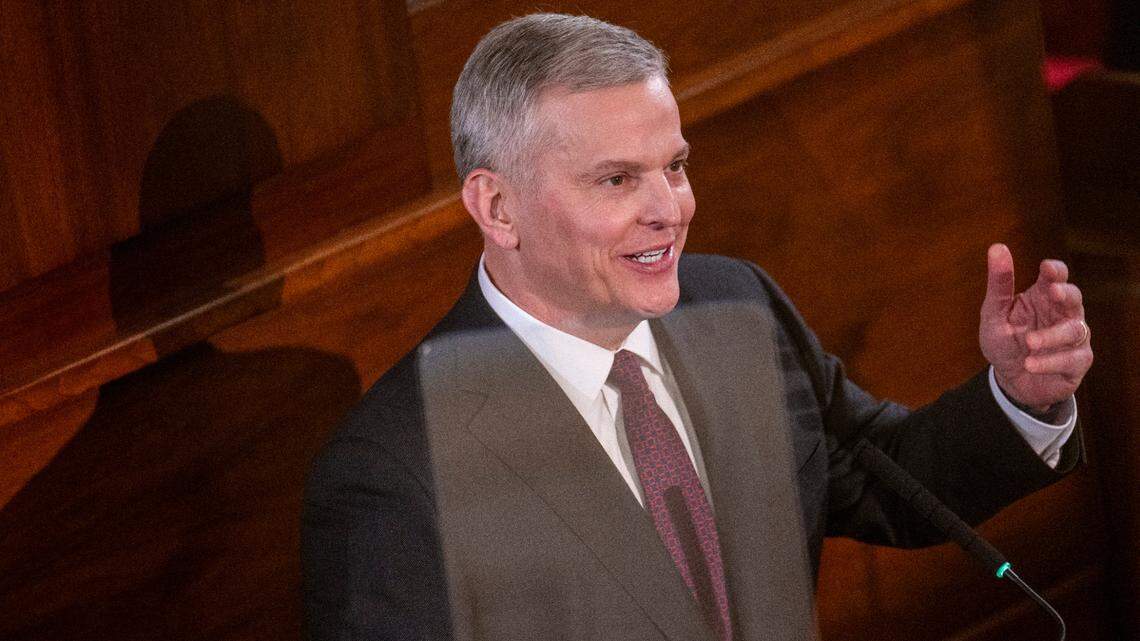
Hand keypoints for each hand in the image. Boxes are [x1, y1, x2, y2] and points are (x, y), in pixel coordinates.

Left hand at [979, 243, 1092, 411]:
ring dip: (1051, 336)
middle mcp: (1063, 314)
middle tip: (1052, 292)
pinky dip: (1050, 361)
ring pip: (1075, 330)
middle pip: (1074, 297)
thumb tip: (997, 247)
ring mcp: (1073, 338)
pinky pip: (1072, 359)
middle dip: (1066, 294)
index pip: (1057, 276)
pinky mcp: (1077, 362)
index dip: (1056, 271)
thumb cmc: (1005, 342)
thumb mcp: (994, 313)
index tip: (1047, 268)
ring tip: (1029, 342)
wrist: (1010, 381)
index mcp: (1043, 297)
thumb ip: (998, 284)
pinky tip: (1030, 364)